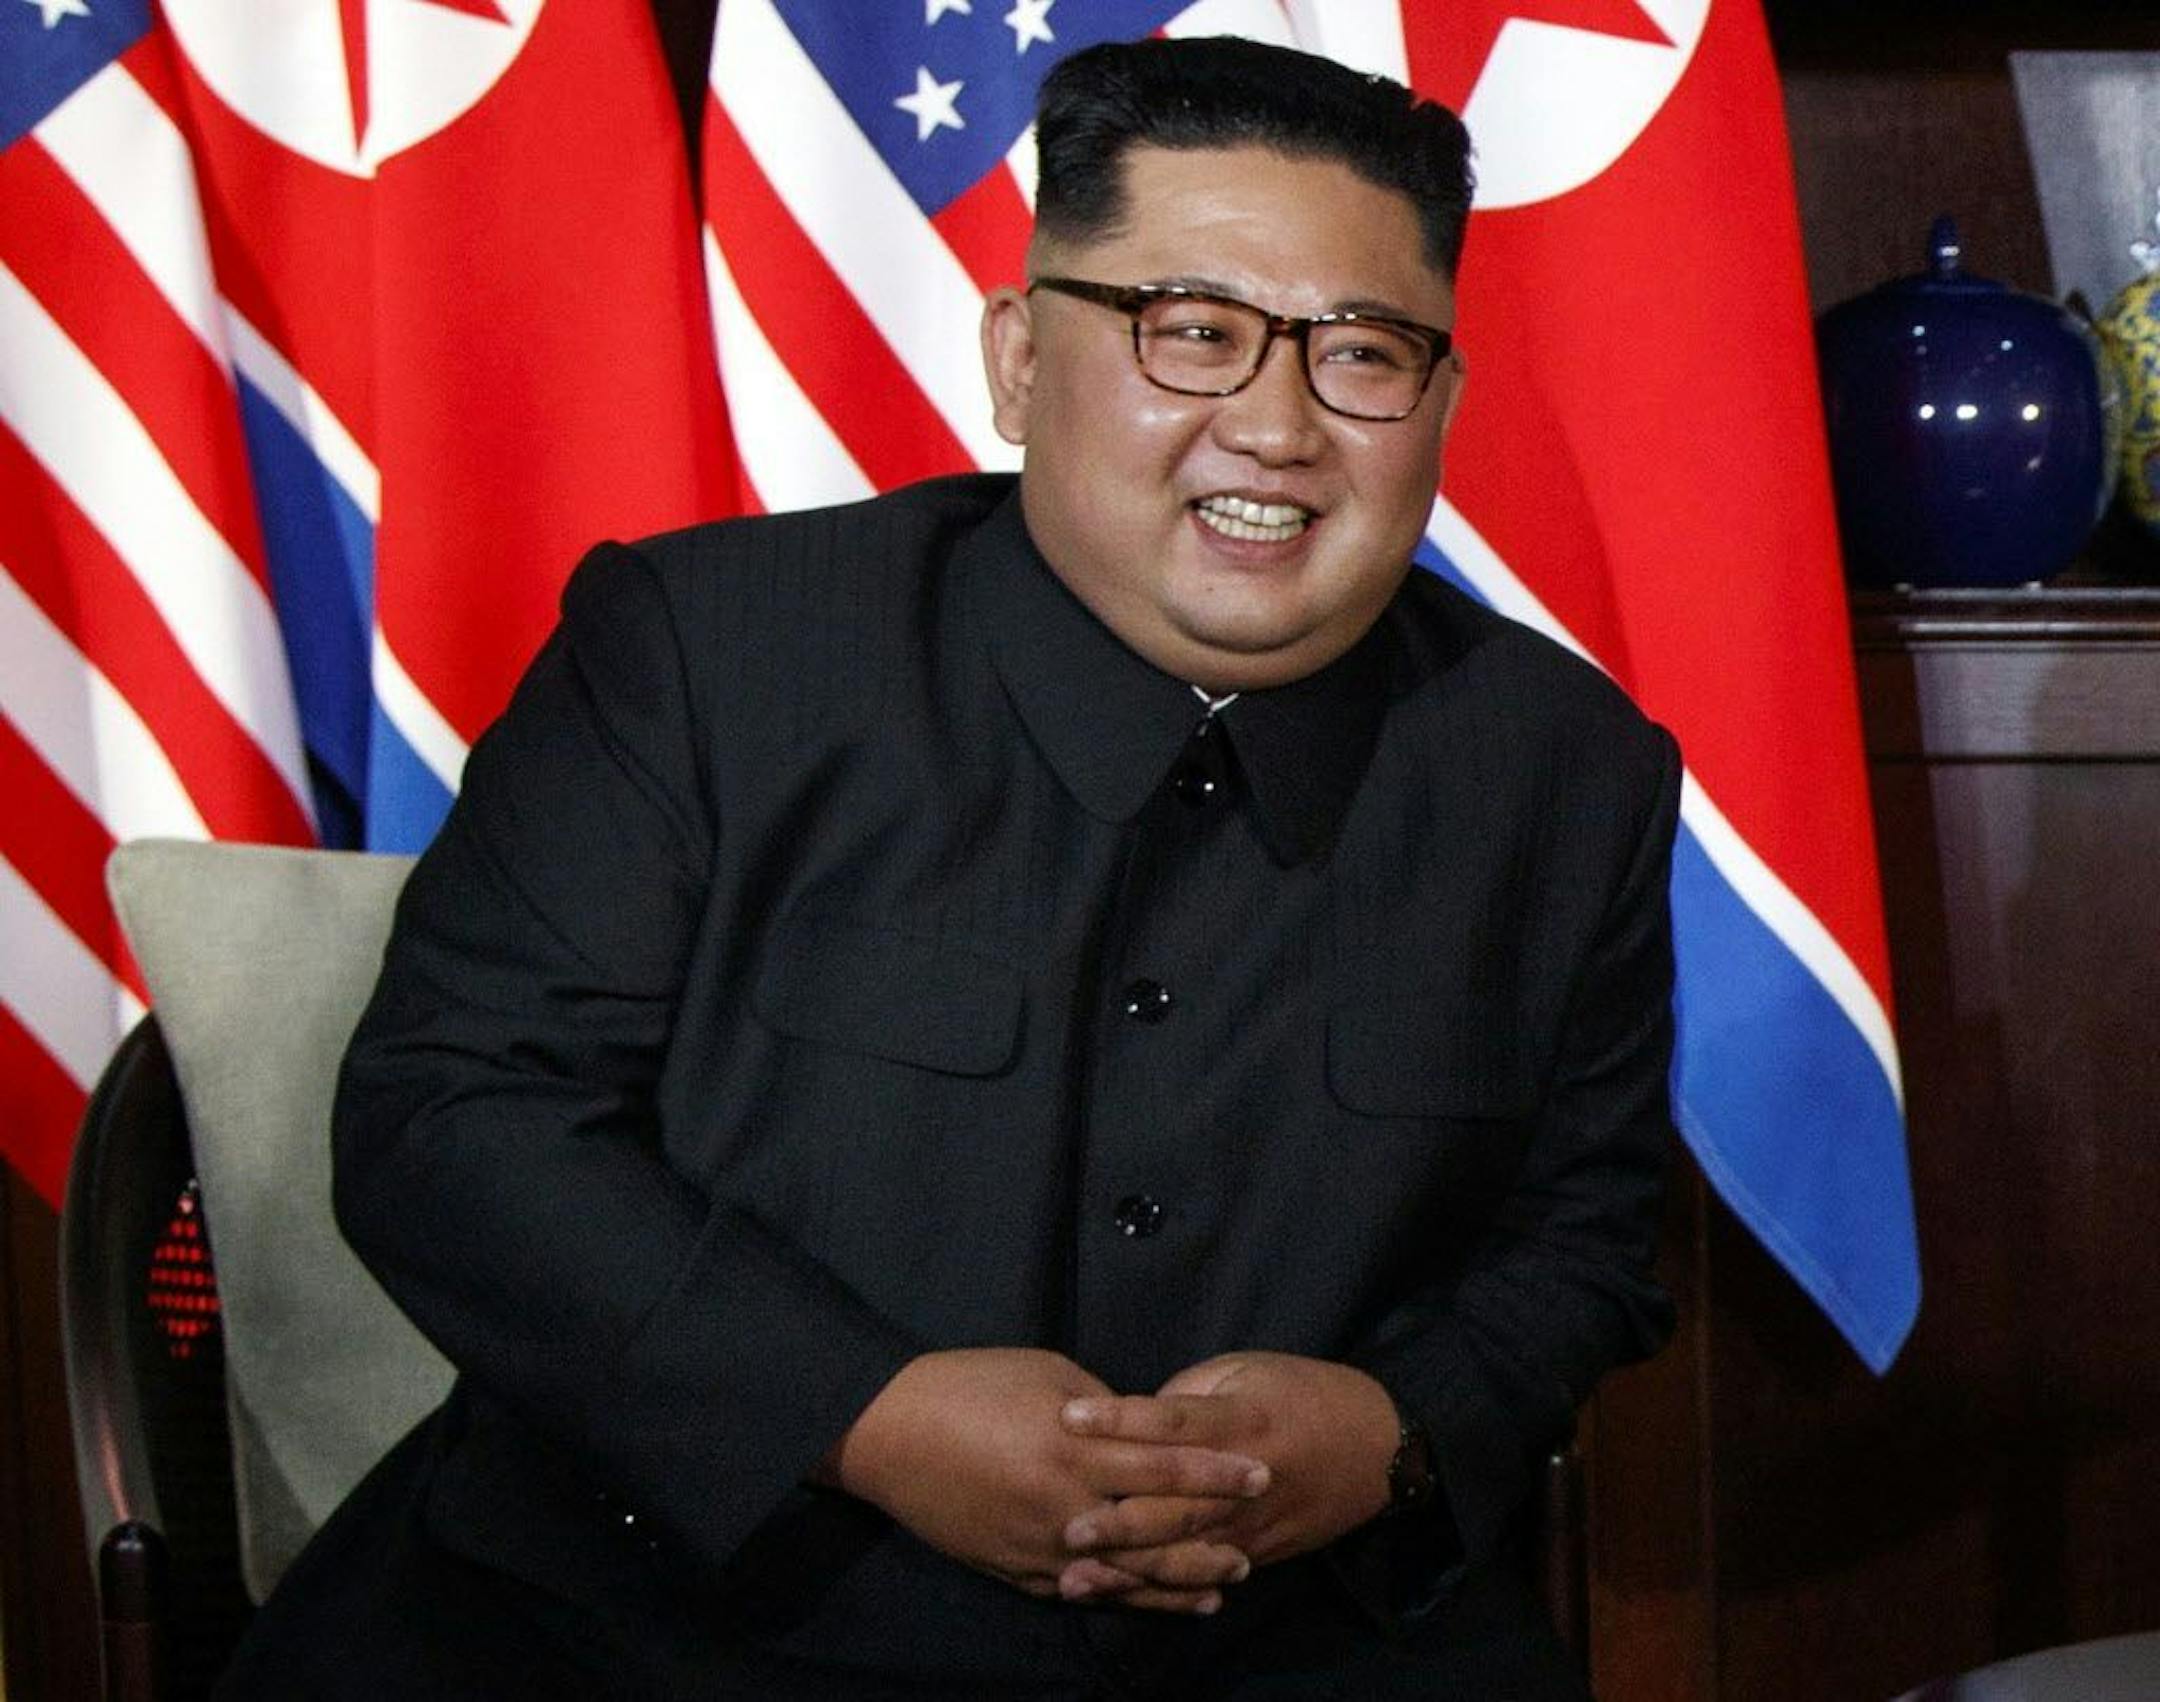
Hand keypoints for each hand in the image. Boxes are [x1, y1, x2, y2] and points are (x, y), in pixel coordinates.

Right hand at [825, 1348, 1267, 1612]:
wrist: (889, 1432)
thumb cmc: (969, 1385)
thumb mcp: (1046, 1374)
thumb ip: (1103, 1409)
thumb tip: (1142, 1431)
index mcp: (1076, 1446)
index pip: (1165, 1464)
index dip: (1217, 1471)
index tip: (1261, 1472)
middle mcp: (1067, 1505)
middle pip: (1157, 1529)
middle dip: (1211, 1535)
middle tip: (1257, 1538)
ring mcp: (1042, 1547)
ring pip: (1127, 1573)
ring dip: (1180, 1580)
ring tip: (1226, 1583)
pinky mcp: (1017, 1571)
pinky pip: (1083, 1591)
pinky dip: (1125, 1597)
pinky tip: (1154, 1600)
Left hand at [1055, 1352, 1398, 1596]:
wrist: (1378, 1448)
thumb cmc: (1303, 1393)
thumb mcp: (1246, 1371)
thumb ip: (1188, 1397)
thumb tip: (1132, 1421)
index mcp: (1243, 1419)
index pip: (1171, 1420)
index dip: (1119, 1420)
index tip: (1068, 1419)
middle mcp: (1245, 1477)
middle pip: (1174, 1502)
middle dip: (1118, 1518)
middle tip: (1064, 1526)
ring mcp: (1253, 1522)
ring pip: (1184, 1549)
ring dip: (1130, 1565)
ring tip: (1078, 1574)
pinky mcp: (1258, 1551)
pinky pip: (1206, 1572)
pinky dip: (1165, 1586)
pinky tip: (1126, 1595)